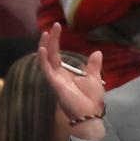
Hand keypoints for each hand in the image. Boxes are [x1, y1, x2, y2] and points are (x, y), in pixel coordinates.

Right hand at [38, 23, 106, 139]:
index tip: (58, 27)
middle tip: (53, 26)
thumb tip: (97, 52)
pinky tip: (42, 49)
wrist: (90, 114)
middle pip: (50, 54)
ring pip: (45, 60)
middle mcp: (57, 75)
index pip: (56, 54)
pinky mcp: (54, 84)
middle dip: (50, 40)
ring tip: (46, 33)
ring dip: (45, 47)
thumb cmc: (91, 100)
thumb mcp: (94, 78)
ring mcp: (54, 79)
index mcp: (64, 73)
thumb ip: (93, 66)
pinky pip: (46, 70)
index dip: (56, 41)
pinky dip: (43, 60)